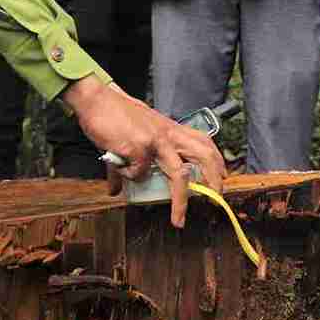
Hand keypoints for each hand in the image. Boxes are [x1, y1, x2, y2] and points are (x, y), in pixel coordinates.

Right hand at [64, 78, 226, 228]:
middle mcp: (168, 133)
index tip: (222, 175)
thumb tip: (116, 191)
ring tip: (179, 219)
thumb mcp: (132, 136)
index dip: (216, 159)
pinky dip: (130, 178)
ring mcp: (156, 140)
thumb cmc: (113, 116)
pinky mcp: (140, 147)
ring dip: (181, 199)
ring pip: (179, 173)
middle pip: (203, 154)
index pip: (202, 140)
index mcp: (170, 128)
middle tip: (216, 197)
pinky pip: (138, 174)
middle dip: (214, 177)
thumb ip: (129, 165)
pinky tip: (121, 171)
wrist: (96, 100)